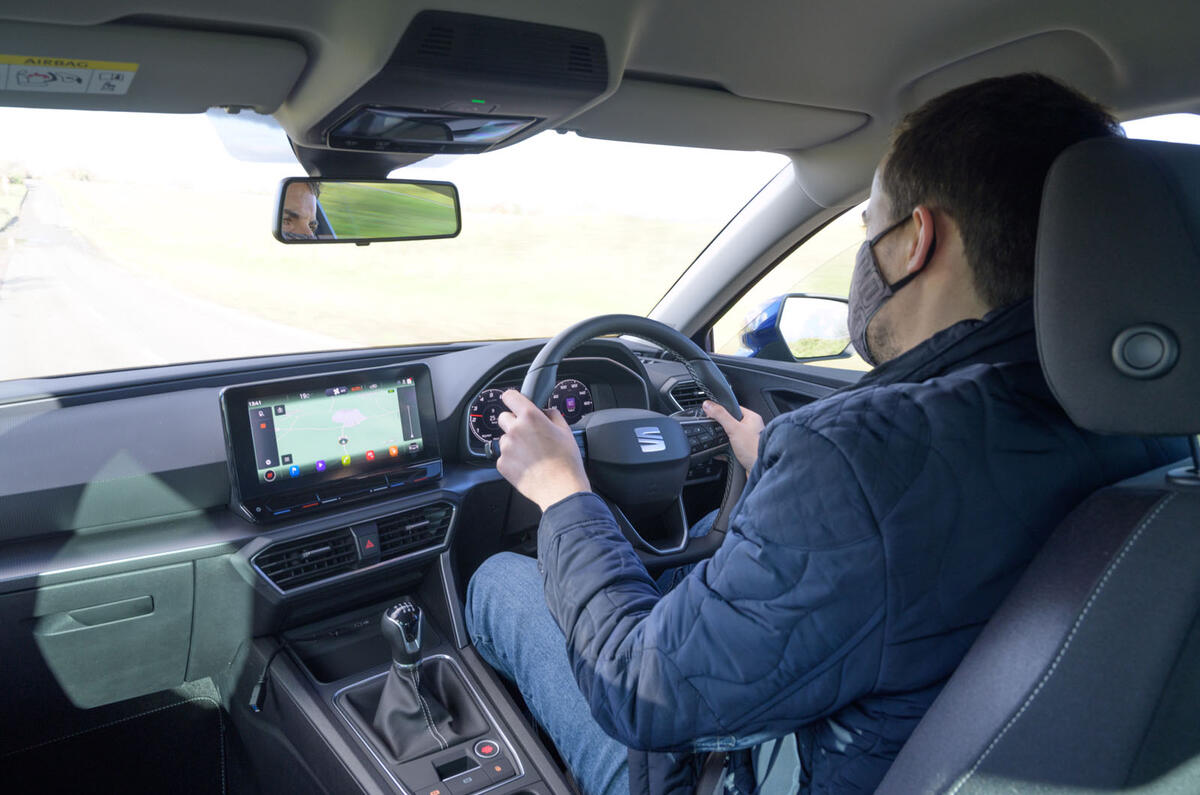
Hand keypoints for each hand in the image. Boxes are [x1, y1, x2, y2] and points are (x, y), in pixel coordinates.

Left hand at [496, 389, 590, 511]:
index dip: (512, 399)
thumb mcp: (565, 431)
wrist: (560, 489)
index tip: (515, 403)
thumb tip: (545, 411)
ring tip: (531, 454)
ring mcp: (506, 447)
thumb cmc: (566, 462)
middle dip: (513, 423)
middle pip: (504, 418)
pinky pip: (503, 456)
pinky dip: (512, 459)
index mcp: (530, 417)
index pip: (510, 396)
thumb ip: (552, 415)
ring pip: (504, 438)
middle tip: (528, 434)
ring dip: (513, 443)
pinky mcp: (502, 464)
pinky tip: (527, 465)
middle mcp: (515, 429)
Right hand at [703, 400, 764, 469]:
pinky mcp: (745, 452)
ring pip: (730, 436)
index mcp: (752, 418)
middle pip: (730, 423)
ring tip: (717, 442)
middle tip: (712, 429)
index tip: (710, 413)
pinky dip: (723, 450)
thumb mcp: (734, 428)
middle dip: (720, 427)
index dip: (721, 410)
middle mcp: (751, 428)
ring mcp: (748, 440)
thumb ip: (720, 415)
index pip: (733, 408)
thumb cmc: (754, 449)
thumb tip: (708, 404)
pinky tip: (719, 453)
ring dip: (722, 440)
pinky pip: (731, 448)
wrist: (762, 469)